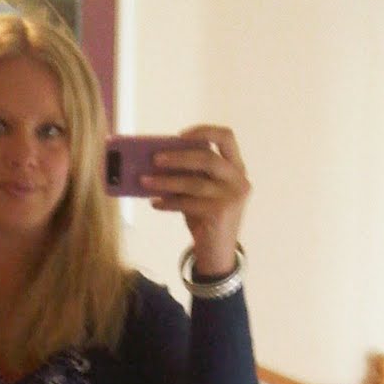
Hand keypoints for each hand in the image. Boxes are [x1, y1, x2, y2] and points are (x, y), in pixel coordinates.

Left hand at [144, 125, 250, 276]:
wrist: (217, 253)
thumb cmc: (206, 217)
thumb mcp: (201, 191)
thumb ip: (190, 173)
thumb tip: (155, 159)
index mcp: (236, 168)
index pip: (227, 137)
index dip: (204, 131)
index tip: (179, 135)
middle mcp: (238, 180)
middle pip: (207, 157)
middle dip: (178, 157)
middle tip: (154, 159)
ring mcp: (231, 197)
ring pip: (194, 182)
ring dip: (166, 181)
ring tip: (145, 181)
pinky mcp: (220, 213)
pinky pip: (188, 203)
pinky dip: (168, 202)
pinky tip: (155, 203)